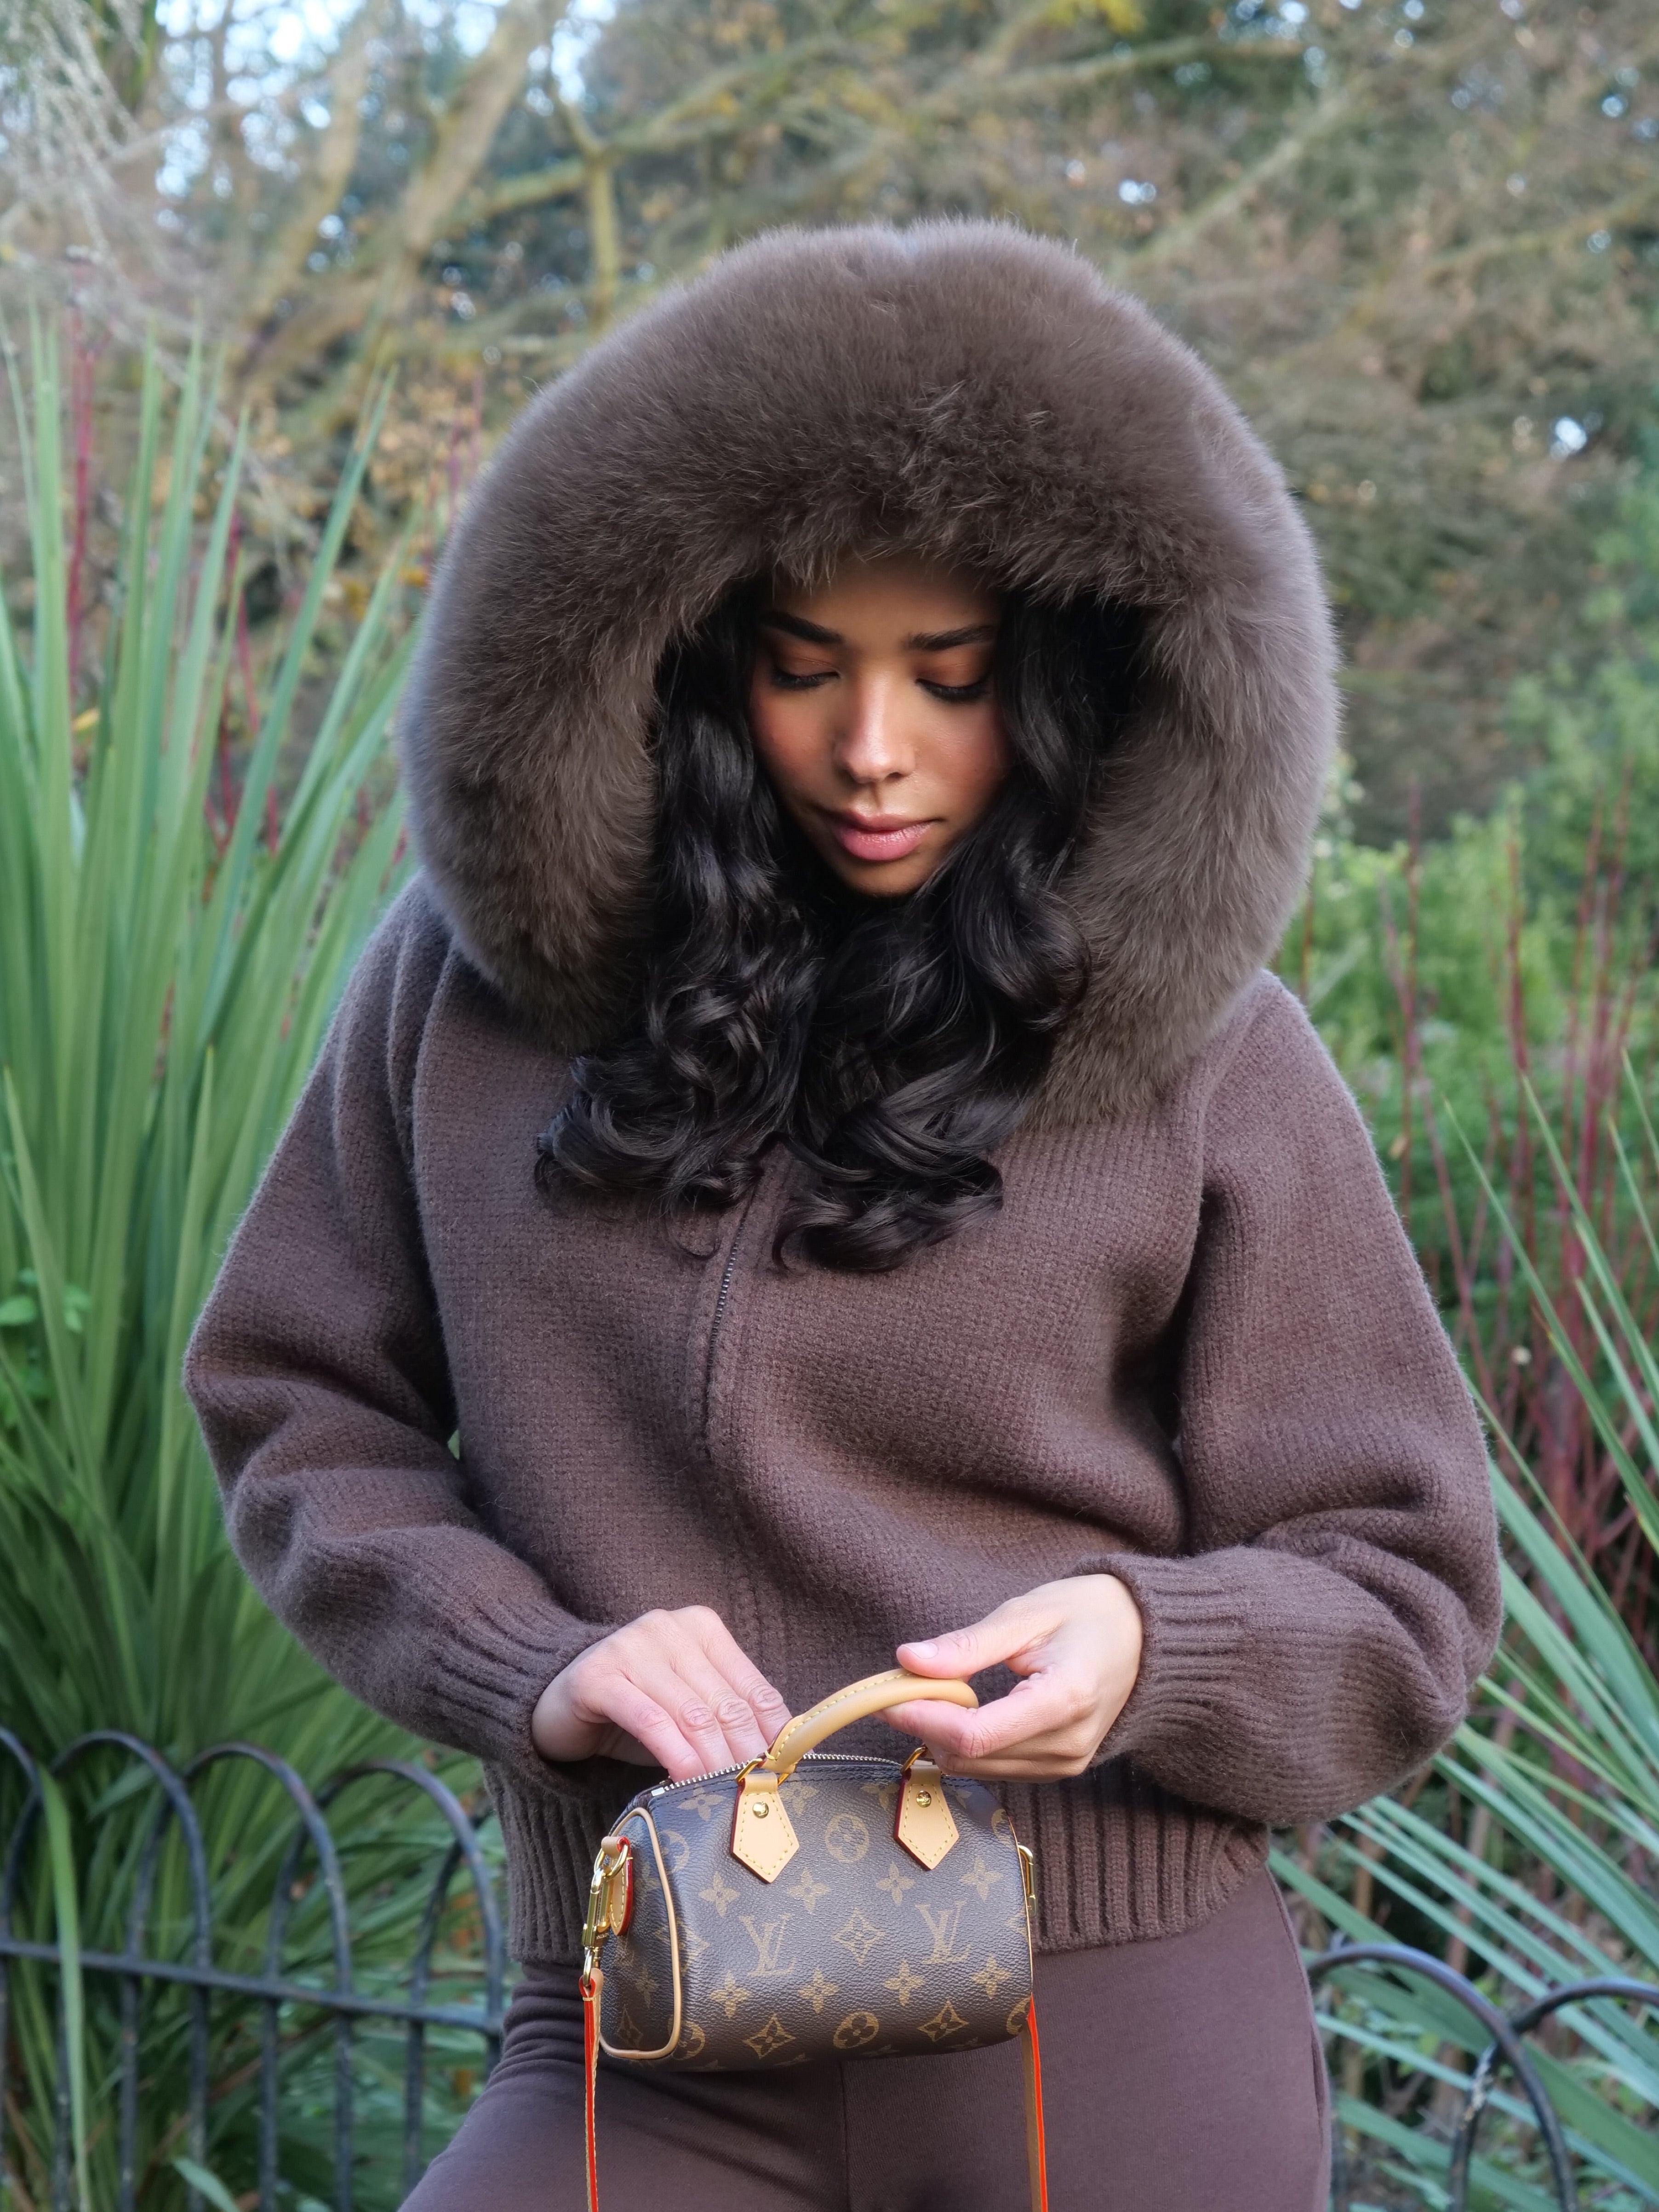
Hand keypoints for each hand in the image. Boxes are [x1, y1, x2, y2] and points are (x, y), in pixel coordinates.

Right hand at [531, 1606, 790, 1782]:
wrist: (559, 1701)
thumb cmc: (636, 1709)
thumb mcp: (688, 1708)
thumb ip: (726, 1719)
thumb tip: (779, 1761)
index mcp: (702, 1628)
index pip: (753, 1685)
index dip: (774, 1733)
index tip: (788, 1772)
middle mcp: (668, 1627)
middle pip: (724, 1702)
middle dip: (747, 1754)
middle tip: (760, 1794)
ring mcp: (630, 1646)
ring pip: (691, 1713)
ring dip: (714, 1761)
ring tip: (728, 1796)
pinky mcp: (597, 1674)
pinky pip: (649, 1720)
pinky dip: (674, 1754)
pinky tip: (685, 1782)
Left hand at [885, 1575, 1143, 1780]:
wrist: (1145, 1638)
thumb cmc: (1088, 1615)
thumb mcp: (1027, 1613)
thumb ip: (968, 1644)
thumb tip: (907, 1660)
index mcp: (1064, 1699)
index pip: (976, 1734)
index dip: (923, 1718)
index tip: (888, 1694)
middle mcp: (1068, 1745)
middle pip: (972, 1758)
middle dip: (925, 1725)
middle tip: (902, 1684)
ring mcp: (1067, 1764)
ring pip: (978, 1770)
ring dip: (943, 1736)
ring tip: (934, 1691)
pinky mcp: (1060, 1769)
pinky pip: (997, 1769)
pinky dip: (968, 1744)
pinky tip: (963, 1709)